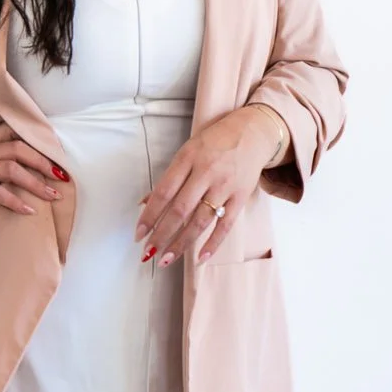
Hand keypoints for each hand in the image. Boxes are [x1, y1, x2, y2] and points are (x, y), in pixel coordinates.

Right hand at [0, 123, 69, 219]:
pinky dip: (15, 202)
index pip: (10, 132)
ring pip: (12, 169)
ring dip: (35, 183)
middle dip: (42, 161)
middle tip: (60, 175)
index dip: (34, 139)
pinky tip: (28, 210)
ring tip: (51, 195)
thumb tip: (14, 162)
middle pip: (17, 148)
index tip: (54, 150)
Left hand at [133, 105, 284, 263]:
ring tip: (167, 260)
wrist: (252, 131)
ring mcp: (225, 186)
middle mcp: (206, 172)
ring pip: (201, 221)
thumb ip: (169, 178)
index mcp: (187, 158)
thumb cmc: (213, 143)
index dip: (149, 215)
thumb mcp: (187, 152)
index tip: (138, 234)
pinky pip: (226, 225)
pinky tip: (200, 257)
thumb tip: (144, 203)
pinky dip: (213, 243)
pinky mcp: (241, 197)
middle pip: (180, 210)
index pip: (164, 192)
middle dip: (162, 235)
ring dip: (182, 243)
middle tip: (149, 253)